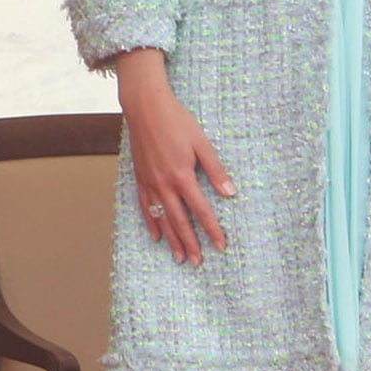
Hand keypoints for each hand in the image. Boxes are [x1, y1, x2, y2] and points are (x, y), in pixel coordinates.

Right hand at [116, 48, 230, 265]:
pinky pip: (145, 206)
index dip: (212, 229)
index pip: (201, 210)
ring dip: (171, 239)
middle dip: (190, 243)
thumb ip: (215, 170)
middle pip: (180, 221)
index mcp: (182, 175)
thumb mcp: (202, 143)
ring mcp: (149, 182)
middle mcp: (164, 184)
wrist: (145, 108)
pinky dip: (151, 223)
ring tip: (178, 257)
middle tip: (197, 262)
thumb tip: (230, 194)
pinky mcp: (140, 178)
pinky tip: (157, 236)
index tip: (220, 245)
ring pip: (161, 218)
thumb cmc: (177, 122)